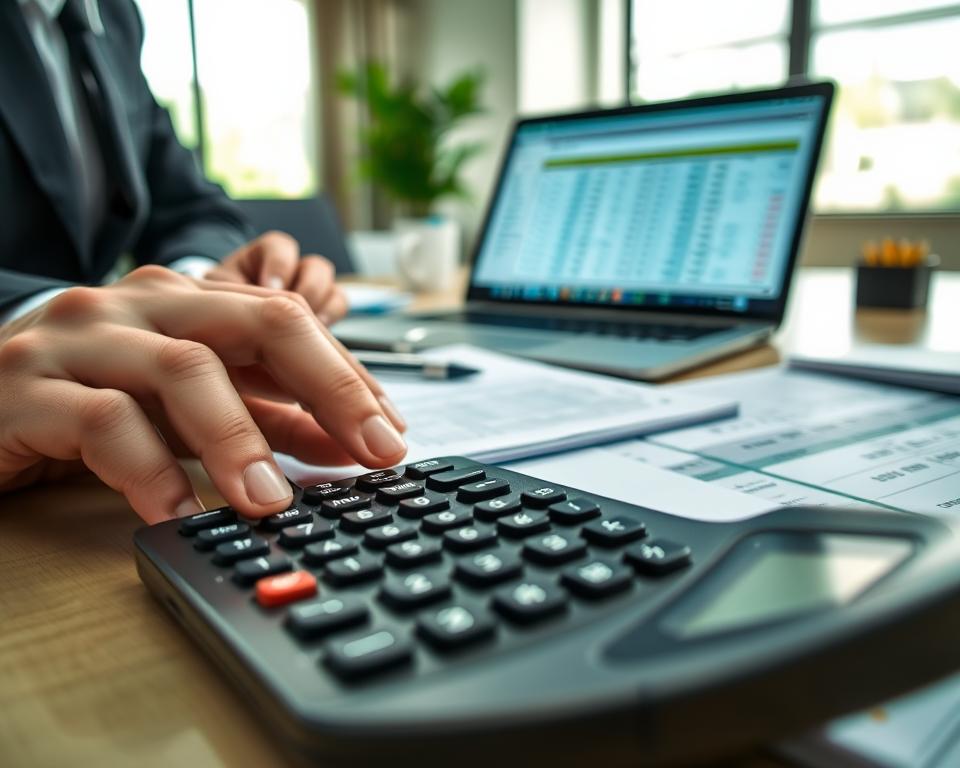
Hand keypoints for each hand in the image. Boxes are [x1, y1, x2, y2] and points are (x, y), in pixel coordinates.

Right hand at [0, 266, 406, 523]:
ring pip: (183, 369)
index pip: (292, 323)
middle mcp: (142, 305)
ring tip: (274, 500)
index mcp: (188, 301)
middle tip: (375, 449)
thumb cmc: (86, 396)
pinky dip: (150, 470)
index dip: (349, 376)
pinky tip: (179, 511)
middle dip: (329, 385)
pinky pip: (102, 422)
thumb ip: (264, 417)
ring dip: (240, 438)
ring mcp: (83, 339)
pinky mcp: (26, 388)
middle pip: (259, 322)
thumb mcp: (188, 406)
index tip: (392, 433)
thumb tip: (347, 443)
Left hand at [205, 231, 348, 324]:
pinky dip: (331, 318)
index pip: (279, 246)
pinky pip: (338, 307)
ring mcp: (310, 290)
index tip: (270, 287)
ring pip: (333, 287)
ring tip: (308, 325)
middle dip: (308, 288)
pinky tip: (316, 333)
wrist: (222, 325)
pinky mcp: (320, 309)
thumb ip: (232, 290)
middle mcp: (293, 269)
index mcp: (264, 255)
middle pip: (316, 266)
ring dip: (323, 305)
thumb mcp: (218, 291)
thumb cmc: (218, 303)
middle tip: (295, 309)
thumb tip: (252, 305)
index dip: (280, 265)